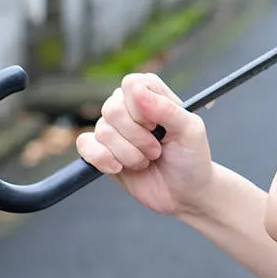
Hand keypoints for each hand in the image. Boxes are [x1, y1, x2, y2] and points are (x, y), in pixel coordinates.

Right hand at [76, 73, 213, 216]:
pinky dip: (103, 159)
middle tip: (156, 150)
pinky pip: (85, 145)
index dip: (141, 106)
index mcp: (152, 94)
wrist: (184, 194)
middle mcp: (129, 108)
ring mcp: (114, 130)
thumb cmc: (191, 157)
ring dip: (128, 154)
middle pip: (112, 108)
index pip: (132, 84)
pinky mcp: (101, 152)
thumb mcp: (190, 131)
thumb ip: (166, 108)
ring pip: (102, 130)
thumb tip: (137, 90)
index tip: (156, 125)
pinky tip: (120, 168)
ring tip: (146, 161)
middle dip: (136, 137)